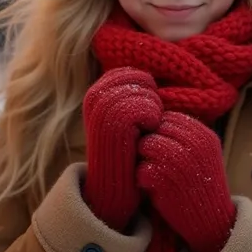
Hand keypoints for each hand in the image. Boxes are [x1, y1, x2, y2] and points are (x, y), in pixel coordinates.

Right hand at [83, 67, 162, 230]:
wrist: (115, 185)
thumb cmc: (128, 150)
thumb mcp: (127, 116)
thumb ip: (132, 93)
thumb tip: (156, 66)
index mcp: (98, 91)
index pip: (133, 72)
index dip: (146, 89)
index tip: (144, 113)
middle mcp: (95, 96)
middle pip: (139, 77)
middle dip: (151, 96)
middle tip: (147, 122)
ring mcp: (101, 108)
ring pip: (144, 91)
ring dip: (154, 110)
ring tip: (147, 129)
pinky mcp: (112, 123)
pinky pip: (145, 107)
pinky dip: (153, 119)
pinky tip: (146, 134)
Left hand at [137, 111, 235, 251]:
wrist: (211, 223)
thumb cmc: (198, 185)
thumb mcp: (200, 153)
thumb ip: (181, 134)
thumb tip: (148, 117)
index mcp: (204, 135)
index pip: (168, 117)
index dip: (158, 132)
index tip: (161, 150)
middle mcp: (195, 145)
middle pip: (155, 128)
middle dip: (149, 143)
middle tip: (155, 164)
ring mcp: (180, 162)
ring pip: (145, 145)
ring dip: (144, 160)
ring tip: (154, 175)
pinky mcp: (166, 181)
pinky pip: (141, 169)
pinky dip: (142, 179)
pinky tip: (154, 189)